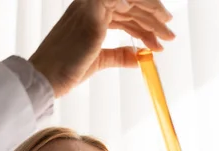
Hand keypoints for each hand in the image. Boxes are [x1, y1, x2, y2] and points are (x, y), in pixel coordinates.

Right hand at [29, 0, 174, 96]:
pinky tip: (155, 23)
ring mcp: (91, 4)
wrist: (48, 76)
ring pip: (131, 0)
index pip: (123, 13)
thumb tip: (138, 57)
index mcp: (89, 14)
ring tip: (168, 33)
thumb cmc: (67, 70)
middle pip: (130, 5)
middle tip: (170, 36)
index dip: (143, 26)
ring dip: (153, 15)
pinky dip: (144, 6)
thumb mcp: (99, 60)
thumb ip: (118, 56)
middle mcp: (90, 5)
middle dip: (153, 20)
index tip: (158, 41)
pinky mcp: (94, 9)